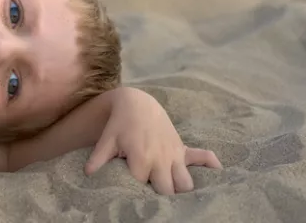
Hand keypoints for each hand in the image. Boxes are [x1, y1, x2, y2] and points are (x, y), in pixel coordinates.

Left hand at [84, 87, 221, 194]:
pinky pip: (203, 157)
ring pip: (186, 184)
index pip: (141, 189)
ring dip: (181, 191)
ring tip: (176, 199)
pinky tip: (218, 175)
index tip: (132, 200)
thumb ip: (99, 157)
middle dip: (162, 199)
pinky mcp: (182, 149)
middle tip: (154, 202)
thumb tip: (88, 174)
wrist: (137, 103)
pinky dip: (210, 165)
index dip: (136, 197)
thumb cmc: (120, 124)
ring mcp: (174, 154)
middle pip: (168, 192)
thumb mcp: (107, 139)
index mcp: (141, 158)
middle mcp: (161, 159)